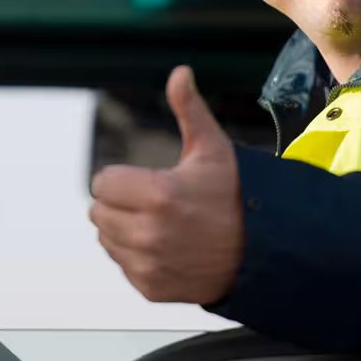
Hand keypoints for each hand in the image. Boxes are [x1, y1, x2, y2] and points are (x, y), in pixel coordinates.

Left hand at [89, 66, 243, 304]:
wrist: (261, 248)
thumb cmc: (235, 195)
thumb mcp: (212, 148)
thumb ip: (188, 109)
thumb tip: (180, 72)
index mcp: (158, 195)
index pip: (101, 183)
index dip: (122, 178)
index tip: (148, 180)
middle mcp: (149, 234)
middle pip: (98, 212)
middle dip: (122, 203)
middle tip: (156, 202)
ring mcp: (149, 264)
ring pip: (106, 238)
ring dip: (125, 229)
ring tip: (162, 223)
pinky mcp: (150, 287)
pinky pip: (122, 264)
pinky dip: (137, 255)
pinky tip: (167, 245)